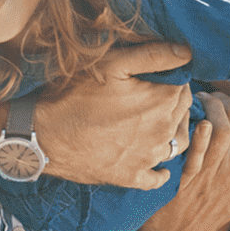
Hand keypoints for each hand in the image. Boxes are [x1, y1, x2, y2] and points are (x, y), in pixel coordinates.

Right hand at [35, 40, 193, 188]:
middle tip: (154, 94)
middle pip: (182, 113)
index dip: (174, 78)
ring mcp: (149, 158)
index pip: (185, 87)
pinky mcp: (132, 176)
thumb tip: (186, 53)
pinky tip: (154, 160)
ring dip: (172, 131)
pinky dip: (161, 169)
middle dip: (174, 102)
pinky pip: (158, 177)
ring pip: (177, 143)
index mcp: (162, 102)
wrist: (44, 136)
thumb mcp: (111, 64)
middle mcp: (162, 133)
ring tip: (156, 120)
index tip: (158, 76)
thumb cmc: (75, 95)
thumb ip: (152, 55)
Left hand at [108, 93, 229, 230]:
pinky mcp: (190, 178)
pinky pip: (199, 148)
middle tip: (210, 98)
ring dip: (211, 107)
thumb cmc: (204, 215)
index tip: (226, 104)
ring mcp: (214, 176)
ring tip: (198, 101)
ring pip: (223, 127)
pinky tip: (195, 119)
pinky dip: (199, 132)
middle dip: (225, 101)